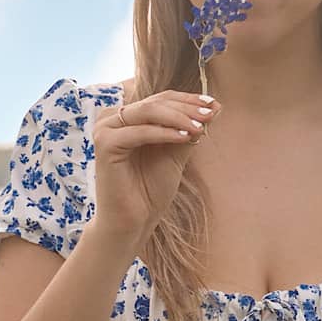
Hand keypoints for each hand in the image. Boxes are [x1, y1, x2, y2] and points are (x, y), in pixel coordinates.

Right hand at [89, 84, 221, 245]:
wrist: (133, 221)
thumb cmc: (150, 189)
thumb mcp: (176, 153)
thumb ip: (190, 129)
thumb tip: (215, 106)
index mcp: (129, 118)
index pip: (161, 99)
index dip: (188, 99)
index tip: (213, 104)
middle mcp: (113, 119)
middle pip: (155, 103)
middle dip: (186, 108)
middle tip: (210, 114)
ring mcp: (106, 130)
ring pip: (148, 112)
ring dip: (178, 117)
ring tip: (201, 127)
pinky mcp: (105, 144)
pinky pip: (140, 132)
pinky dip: (164, 133)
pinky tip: (185, 137)